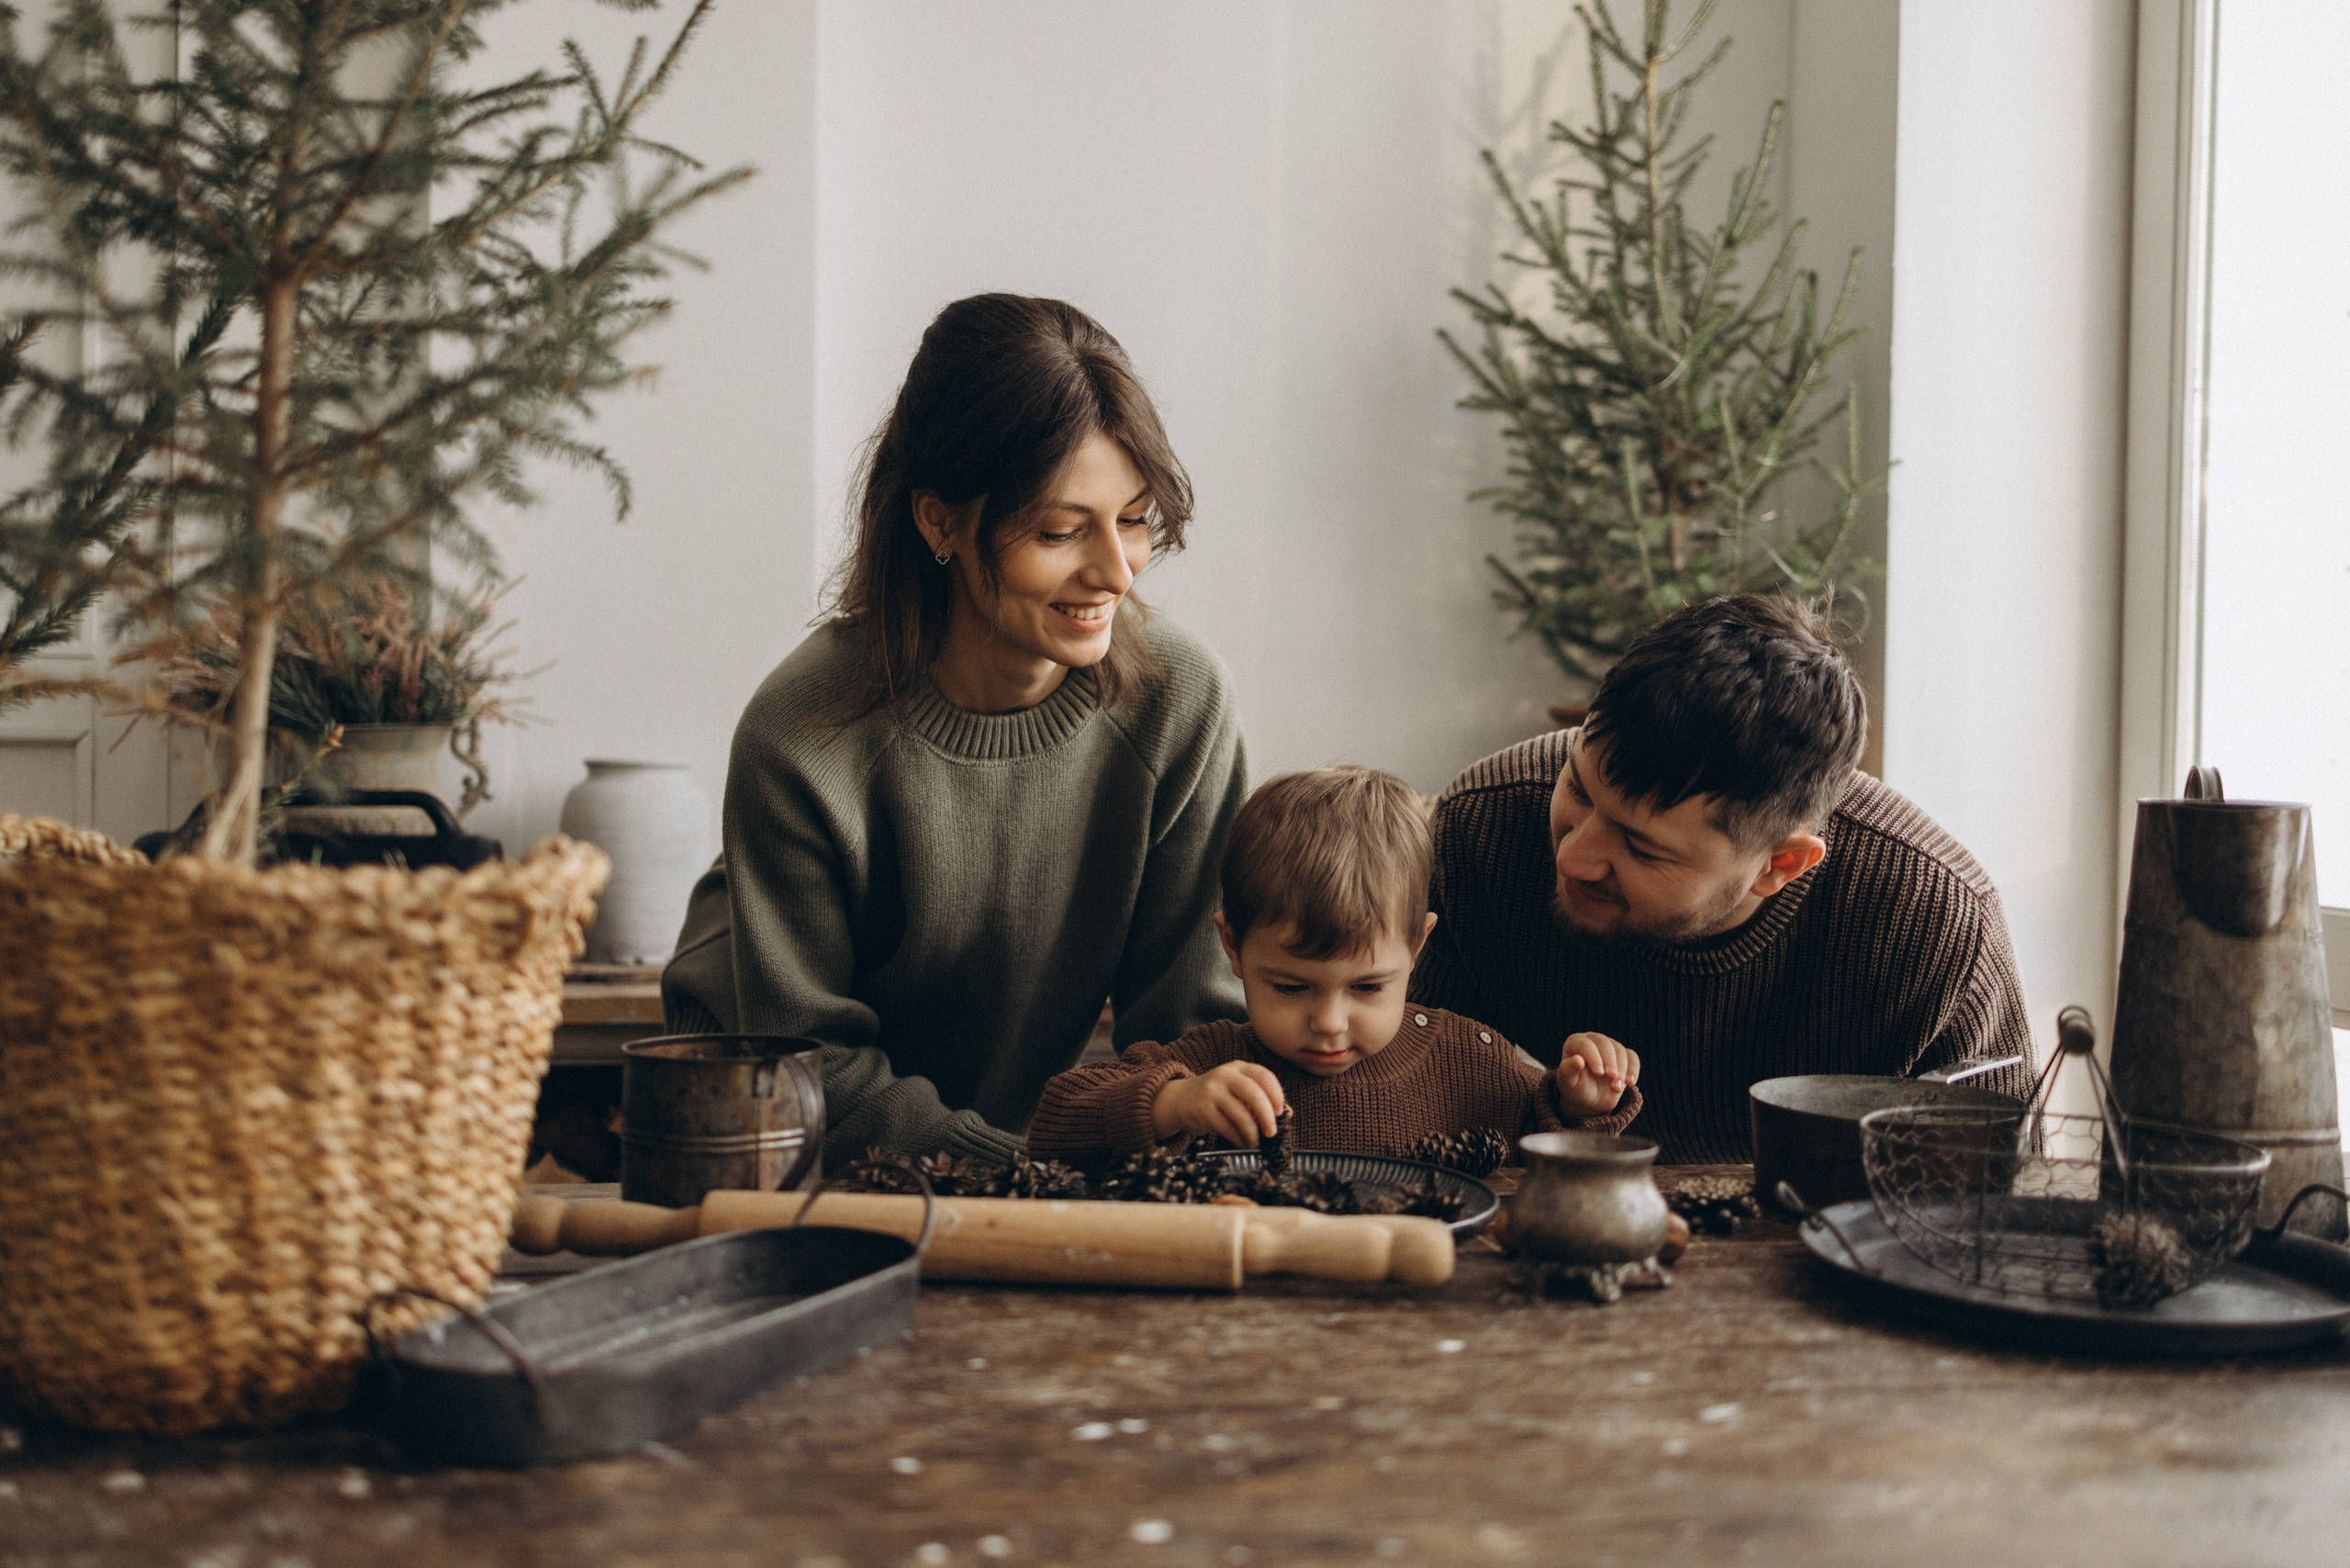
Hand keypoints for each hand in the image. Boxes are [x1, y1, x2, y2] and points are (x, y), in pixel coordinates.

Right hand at [1152, 1061, 1287, 1145]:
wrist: (1180, 1100)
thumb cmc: (1217, 1097)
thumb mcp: (1237, 1091)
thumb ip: (1260, 1099)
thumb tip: (1288, 1114)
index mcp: (1239, 1067)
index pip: (1264, 1076)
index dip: (1277, 1095)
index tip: (1281, 1112)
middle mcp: (1225, 1075)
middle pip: (1254, 1093)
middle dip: (1267, 1116)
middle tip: (1273, 1132)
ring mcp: (1212, 1091)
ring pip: (1240, 1114)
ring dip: (1252, 1133)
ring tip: (1255, 1142)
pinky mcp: (1202, 1109)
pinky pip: (1226, 1127)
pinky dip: (1238, 1139)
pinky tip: (1243, 1143)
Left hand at [1556, 1030, 1638, 1115]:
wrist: (1589, 1100)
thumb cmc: (1575, 1089)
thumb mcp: (1568, 1083)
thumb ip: (1568, 1071)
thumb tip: (1577, 1060)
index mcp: (1575, 1043)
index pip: (1586, 1045)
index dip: (1594, 1057)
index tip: (1599, 1073)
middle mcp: (1592, 1040)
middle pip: (1605, 1044)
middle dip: (1610, 1062)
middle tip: (1612, 1078)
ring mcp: (1609, 1046)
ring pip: (1620, 1050)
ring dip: (1622, 1070)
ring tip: (1616, 1088)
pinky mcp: (1623, 1056)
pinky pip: (1632, 1057)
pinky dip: (1633, 1069)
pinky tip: (1630, 1082)